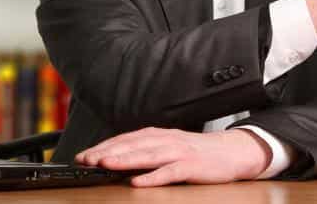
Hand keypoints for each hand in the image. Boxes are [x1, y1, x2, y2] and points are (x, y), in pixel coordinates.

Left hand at [76, 127, 271, 186]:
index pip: (126, 139)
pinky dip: (153, 176)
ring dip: (124, 159)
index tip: (83, 156)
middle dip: (107, 152)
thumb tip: (119, 159)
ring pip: (147, 155)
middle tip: (86, 160)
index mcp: (159, 135)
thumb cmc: (198, 153)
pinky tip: (138, 181)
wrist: (233, 151)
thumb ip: (148, 151)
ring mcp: (179, 152)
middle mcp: (166, 140)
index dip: (104, 146)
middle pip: (132, 145)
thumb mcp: (170, 147)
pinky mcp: (191, 166)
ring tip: (105, 165)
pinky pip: (170, 172)